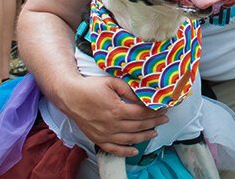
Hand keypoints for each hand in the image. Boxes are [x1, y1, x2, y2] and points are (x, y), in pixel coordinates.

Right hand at [48, 74, 169, 156]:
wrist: (70, 96)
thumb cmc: (90, 87)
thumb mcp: (112, 82)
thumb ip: (128, 90)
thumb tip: (142, 97)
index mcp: (116, 109)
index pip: (142, 113)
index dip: (154, 112)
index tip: (163, 109)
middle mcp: (111, 124)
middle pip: (138, 126)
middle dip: (154, 123)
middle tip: (164, 119)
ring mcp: (105, 133)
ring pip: (130, 138)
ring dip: (144, 136)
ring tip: (154, 132)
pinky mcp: (98, 139)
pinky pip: (114, 149)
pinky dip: (125, 151)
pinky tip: (134, 150)